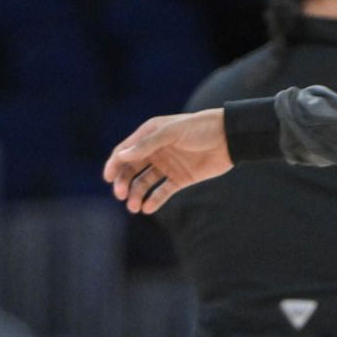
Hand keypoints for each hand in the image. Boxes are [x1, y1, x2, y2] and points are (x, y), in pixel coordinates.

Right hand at [102, 109, 233, 214]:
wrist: (229, 138)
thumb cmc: (199, 128)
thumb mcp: (172, 133)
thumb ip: (148, 144)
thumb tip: (122, 155)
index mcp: (150, 135)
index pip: (125, 151)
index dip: (114, 164)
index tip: (108, 179)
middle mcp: (156, 151)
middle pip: (132, 169)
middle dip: (124, 182)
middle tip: (121, 195)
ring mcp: (168, 165)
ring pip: (145, 183)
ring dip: (137, 194)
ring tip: (135, 207)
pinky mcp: (180, 179)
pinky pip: (162, 192)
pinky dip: (154, 200)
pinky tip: (148, 208)